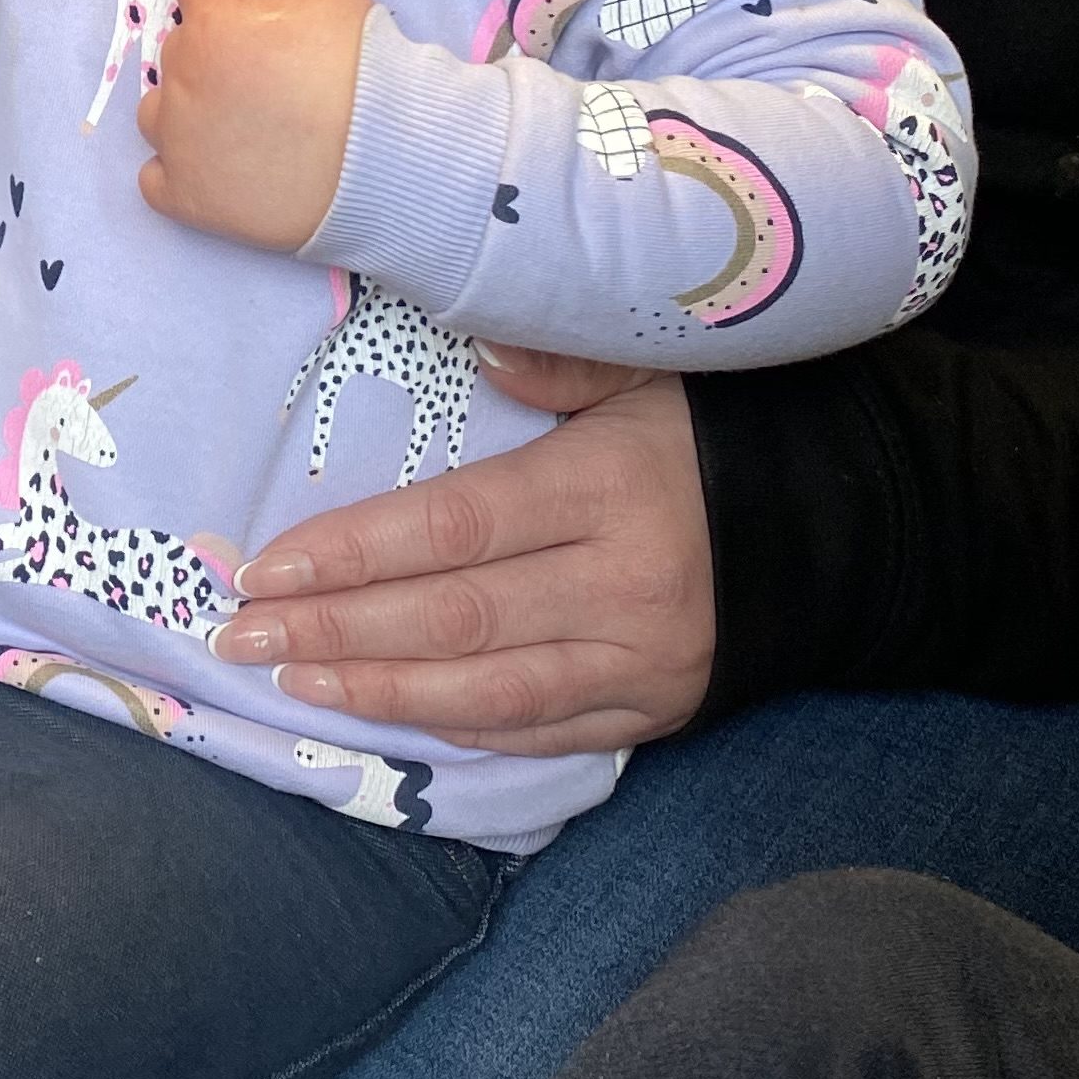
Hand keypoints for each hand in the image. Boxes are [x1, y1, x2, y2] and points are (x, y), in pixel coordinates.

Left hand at [136, 0, 371, 249]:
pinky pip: (157, 177)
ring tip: (232, 114)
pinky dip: (178, 166)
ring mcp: (180, 144)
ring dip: (183, 103)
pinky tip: (215, 163)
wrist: (387, 166)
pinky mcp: (188, 199)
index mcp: (217, 25)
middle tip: (257, 58)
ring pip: (159, 110)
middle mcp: (184, 81)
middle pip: (181, 46)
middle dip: (209, 41)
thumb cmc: (365, 72)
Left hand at [214, 349, 716, 753]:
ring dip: (377, 689)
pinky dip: (455, 729)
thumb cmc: (708, 436)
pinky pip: (537, 731)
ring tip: (292, 678)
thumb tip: (474, 346)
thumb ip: (558, 361)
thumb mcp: (646, 372)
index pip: (455, 526)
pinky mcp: (650, 713)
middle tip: (241, 634)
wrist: (836, 529)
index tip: (270, 565)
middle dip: (336, 626)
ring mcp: (639, 660)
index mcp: (607, 488)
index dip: (355, 551)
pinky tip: (382, 717)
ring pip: (486, 690)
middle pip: (453, 616)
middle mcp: (621, 583)